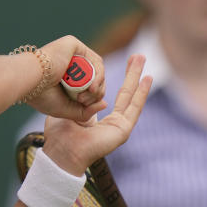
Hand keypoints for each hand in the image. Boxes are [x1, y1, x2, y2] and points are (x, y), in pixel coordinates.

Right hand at [27, 36, 105, 122]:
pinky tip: (92, 86)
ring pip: (97, 70)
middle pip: (94, 77)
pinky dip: (98, 74)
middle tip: (85, 100)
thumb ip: (85, 111)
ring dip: (98, 85)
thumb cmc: (42, 96)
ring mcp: (71, 52)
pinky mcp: (73, 44)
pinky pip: (94, 60)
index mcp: (64, 75)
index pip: (87, 86)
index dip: (92, 96)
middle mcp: (68, 62)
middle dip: (96, 92)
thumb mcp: (66, 109)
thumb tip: (105, 104)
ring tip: (89, 94)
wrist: (29, 80)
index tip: (84, 104)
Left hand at [42, 54, 151, 175]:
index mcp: (100, 119)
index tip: (119, 63)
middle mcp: (113, 122)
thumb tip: (82, 89)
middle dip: (131, 72)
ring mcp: (120, 126)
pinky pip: (134, 108)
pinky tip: (147, 78)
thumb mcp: (67, 108)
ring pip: (131, 96)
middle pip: (126, 92)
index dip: (118, 79)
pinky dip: (141, 92)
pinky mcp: (123, 130)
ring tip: (142, 58)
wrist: (62, 152)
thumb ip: (75, 99)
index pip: (113, 94)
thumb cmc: (59, 135)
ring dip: (137, 76)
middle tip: (138, 55)